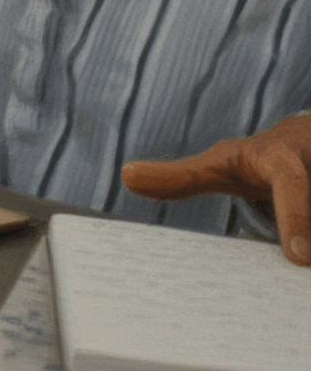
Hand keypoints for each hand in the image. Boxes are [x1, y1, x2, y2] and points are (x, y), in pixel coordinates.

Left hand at [121, 114, 310, 265]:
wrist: (309, 143)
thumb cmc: (260, 162)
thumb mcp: (222, 166)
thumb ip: (181, 178)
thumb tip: (126, 175)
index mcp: (284, 158)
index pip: (292, 183)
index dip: (298, 216)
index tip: (301, 258)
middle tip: (306, 264)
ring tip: (300, 273)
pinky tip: (304, 275)